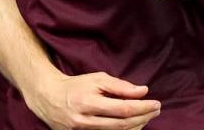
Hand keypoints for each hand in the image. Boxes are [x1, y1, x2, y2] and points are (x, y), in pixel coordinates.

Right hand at [25, 71, 160, 129]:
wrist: (47, 97)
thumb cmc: (74, 86)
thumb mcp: (95, 79)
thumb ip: (119, 85)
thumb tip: (143, 91)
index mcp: (88, 102)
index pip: (123, 109)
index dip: (143, 108)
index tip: (156, 103)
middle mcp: (84, 120)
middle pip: (123, 124)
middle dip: (143, 117)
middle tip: (156, 110)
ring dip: (136, 126)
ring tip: (146, 116)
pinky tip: (132, 124)